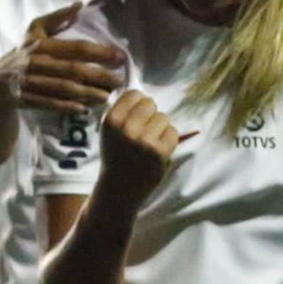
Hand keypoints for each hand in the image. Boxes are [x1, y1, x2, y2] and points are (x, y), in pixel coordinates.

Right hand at [0, 3, 126, 115]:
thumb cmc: (20, 55)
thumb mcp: (32, 33)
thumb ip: (55, 18)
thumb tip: (79, 5)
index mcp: (38, 43)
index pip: (74, 47)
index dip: (98, 52)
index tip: (119, 57)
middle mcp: (32, 61)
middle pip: (71, 69)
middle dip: (98, 76)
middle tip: (119, 81)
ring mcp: (26, 81)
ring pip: (61, 88)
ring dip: (86, 94)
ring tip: (106, 97)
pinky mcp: (21, 99)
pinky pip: (47, 104)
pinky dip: (65, 107)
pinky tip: (83, 109)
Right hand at [98, 90, 188, 206]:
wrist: (119, 189)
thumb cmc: (116, 157)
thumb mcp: (110, 132)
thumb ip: (123, 112)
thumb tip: (144, 94)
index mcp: (111, 121)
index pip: (133, 94)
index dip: (138, 103)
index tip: (136, 115)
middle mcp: (126, 129)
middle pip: (150, 103)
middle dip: (150, 114)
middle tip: (145, 130)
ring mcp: (144, 141)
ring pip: (163, 118)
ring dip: (160, 128)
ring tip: (150, 143)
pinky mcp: (159, 152)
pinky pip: (172, 132)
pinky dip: (168, 140)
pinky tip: (158, 150)